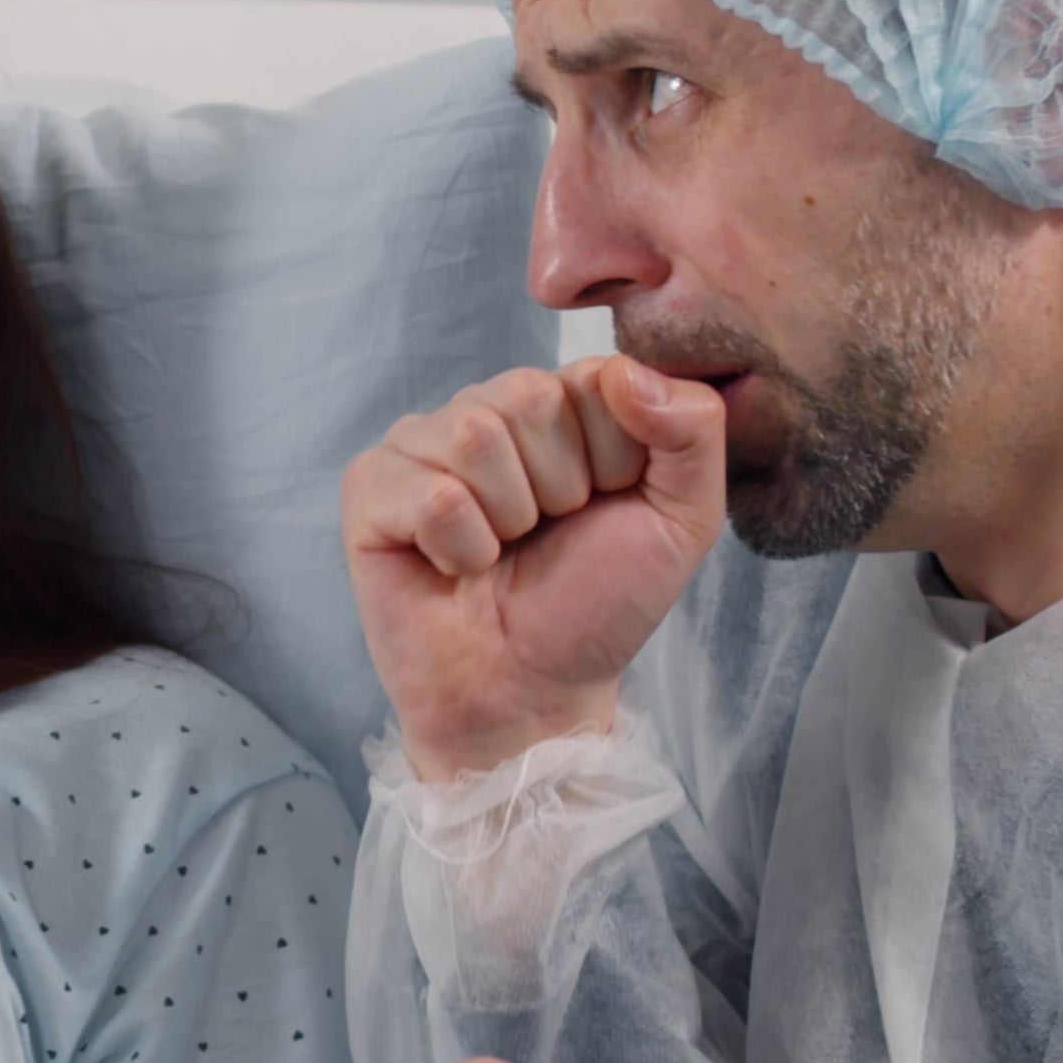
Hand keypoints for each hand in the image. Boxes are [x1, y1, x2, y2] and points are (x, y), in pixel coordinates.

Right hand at [340, 356, 724, 778]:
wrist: (529, 693)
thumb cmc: (594, 606)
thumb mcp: (682, 521)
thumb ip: (693, 431)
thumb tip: (625, 369)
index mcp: (558, 402)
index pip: (594, 375)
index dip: (613, 458)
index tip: (600, 509)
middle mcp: (485, 408)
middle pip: (527, 397)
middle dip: (558, 488)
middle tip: (543, 536)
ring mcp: (420, 443)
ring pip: (473, 436)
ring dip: (506, 520)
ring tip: (500, 552)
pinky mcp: (369, 488)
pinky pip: (428, 494)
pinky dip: (460, 549)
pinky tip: (455, 568)